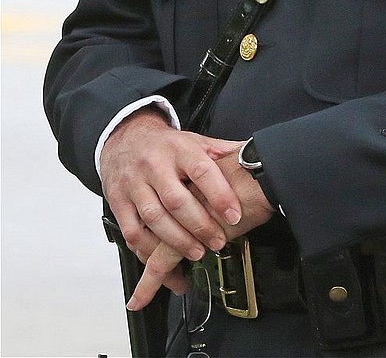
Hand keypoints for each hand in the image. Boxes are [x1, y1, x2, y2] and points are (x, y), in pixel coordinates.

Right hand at [127, 147, 274, 310]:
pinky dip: (148, 249)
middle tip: (218, 242)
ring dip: (176, 241)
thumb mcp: (197, 141)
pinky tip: (163, 259)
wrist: (126, 138)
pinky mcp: (118, 201)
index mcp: (181, 148)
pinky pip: (132, 231)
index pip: (202, 171)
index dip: (220, 195)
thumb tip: (254, 155)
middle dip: (199, 226)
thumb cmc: (168, 146)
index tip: (234, 215)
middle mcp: (155, 164)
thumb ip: (223, 152)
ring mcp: (134, 183)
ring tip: (197, 253)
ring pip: (154, 217)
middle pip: (177, 200)